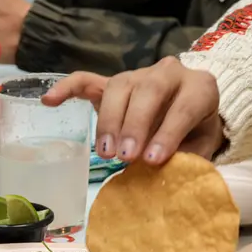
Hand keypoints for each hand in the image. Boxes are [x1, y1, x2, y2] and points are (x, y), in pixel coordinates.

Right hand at [43, 57, 223, 164]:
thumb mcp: (203, 147)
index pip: (184, 106)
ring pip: (119, 86)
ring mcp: (138, 74)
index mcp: (200, 88)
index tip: (152, 160)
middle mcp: (169, 74)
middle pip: (149, 89)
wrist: (191, 112)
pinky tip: (49, 100)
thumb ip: (190, 159)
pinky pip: (86, 79)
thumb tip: (168, 177)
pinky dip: (67, 88)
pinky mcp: (112, 82)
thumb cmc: (196, 134)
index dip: (169, 133)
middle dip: (135, 124)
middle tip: (125, 156)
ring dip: (109, 120)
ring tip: (105, 153)